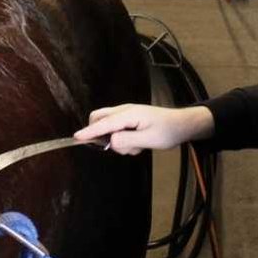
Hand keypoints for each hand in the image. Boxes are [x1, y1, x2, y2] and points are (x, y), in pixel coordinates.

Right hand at [74, 104, 212, 154]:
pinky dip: (122, 139)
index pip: (104, 124)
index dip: (90, 132)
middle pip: (99, 119)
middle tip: (120, 147)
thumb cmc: (168, 131)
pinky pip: (115, 129)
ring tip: (136, 146)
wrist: (181, 124)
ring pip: (107, 126)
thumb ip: (128, 140)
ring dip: (116, 140)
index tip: (76, 137)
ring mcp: (125, 114)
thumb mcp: (149, 139)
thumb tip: (109, 142)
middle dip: (101, 134)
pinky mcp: (128, 119)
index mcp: (129, 114)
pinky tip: (137, 143)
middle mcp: (124, 111)